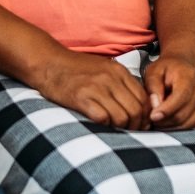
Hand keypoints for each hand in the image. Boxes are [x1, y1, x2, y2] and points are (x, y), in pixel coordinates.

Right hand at [35, 49, 149, 128]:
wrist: (49, 62)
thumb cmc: (76, 69)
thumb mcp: (104, 69)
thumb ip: (121, 83)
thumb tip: (139, 106)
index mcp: (119, 71)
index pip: (144, 98)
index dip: (146, 115)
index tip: (142, 124)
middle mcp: (110, 78)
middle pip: (136, 110)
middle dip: (137, 125)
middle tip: (131, 132)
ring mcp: (96, 88)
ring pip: (122, 117)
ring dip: (121, 128)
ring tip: (116, 130)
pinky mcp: (81, 98)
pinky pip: (103, 118)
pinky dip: (105, 126)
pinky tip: (101, 125)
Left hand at [142, 54, 194, 129]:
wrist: (183, 68)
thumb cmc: (168, 70)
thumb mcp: (154, 71)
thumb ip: (153, 87)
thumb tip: (155, 105)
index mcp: (188, 77)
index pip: (180, 98)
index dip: (166, 110)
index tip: (152, 116)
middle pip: (182, 114)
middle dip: (164, 120)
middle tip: (151, 118)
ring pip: (187, 124)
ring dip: (170, 126)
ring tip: (158, 118)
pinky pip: (191, 126)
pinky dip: (178, 127)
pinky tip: (168, 120)